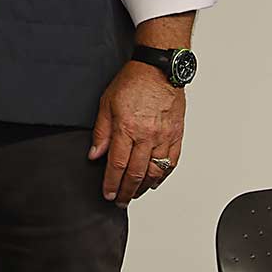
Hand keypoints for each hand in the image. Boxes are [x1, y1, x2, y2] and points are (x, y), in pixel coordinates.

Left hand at [89, 61, 185, 206]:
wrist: (159, 70)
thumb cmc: (132, 82)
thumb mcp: (106, 103)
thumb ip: (101, 132)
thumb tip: (94, 154)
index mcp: (127, 127)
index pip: (117, 164)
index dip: (111, 183)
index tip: (108, 194)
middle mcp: (147, 136)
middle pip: (136, 173)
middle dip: (126, 191)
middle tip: (119, 201)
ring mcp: (164, 137)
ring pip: (155, 172)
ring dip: (144, 187)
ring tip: (134, 194)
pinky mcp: (177, 136)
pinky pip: (171, 163)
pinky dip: (162, 176)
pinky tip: (154, 181)